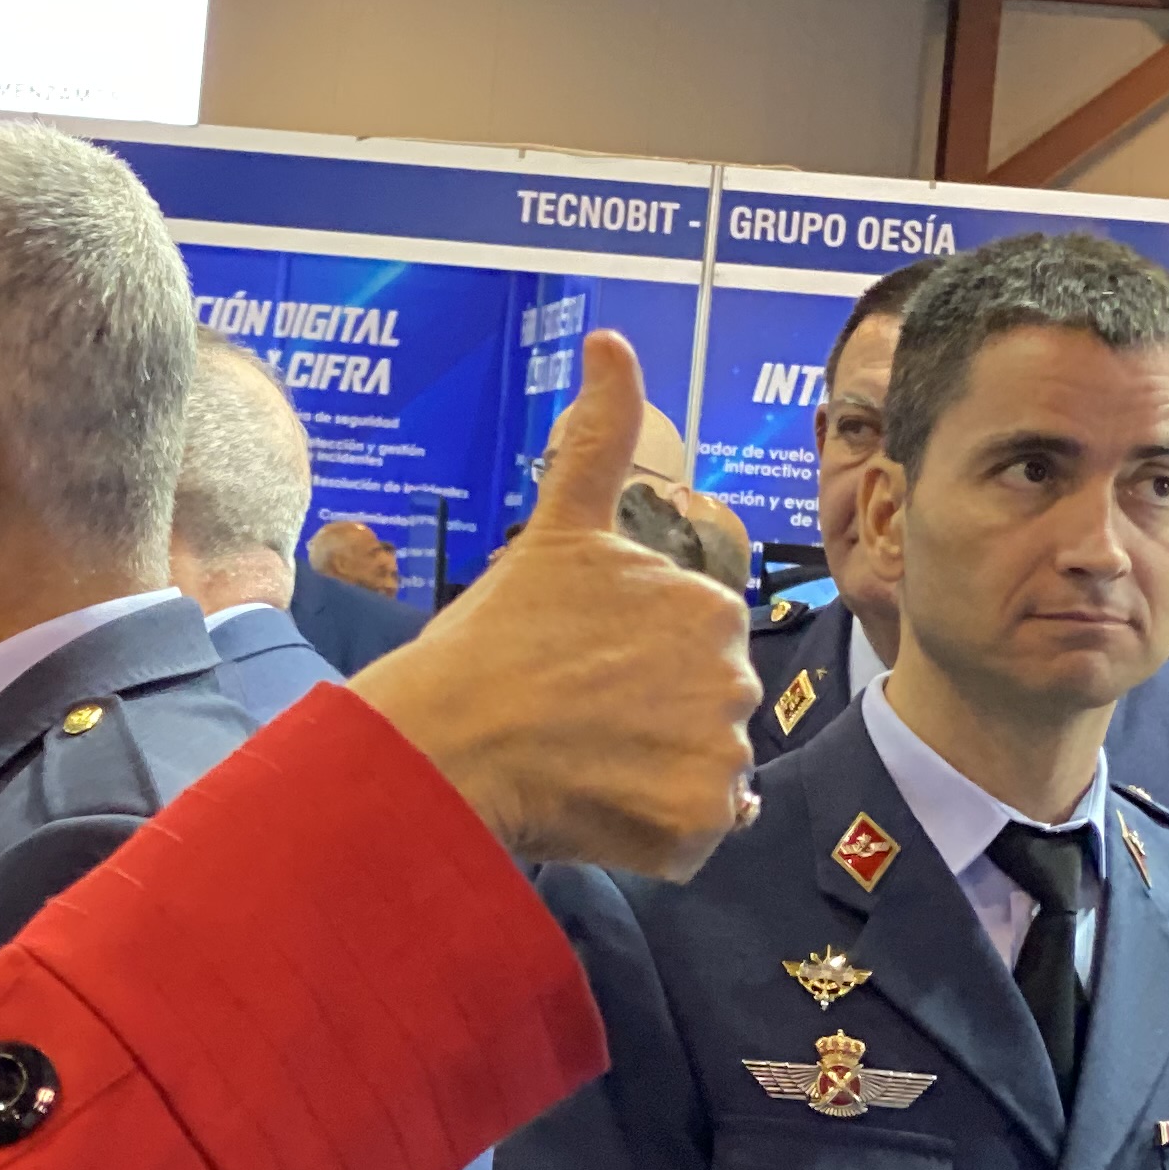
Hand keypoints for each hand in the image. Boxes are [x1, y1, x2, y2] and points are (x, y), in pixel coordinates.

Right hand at [348, 331, 759, 879]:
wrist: (438, 745)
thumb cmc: (485, 644)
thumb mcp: (556, 531)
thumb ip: (599, 437)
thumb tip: (611, 334)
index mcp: (705, 602)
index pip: (694, 652)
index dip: (631, 668)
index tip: (572, 671)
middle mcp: (730, 670)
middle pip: (706, 711)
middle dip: (649, 724)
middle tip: (569, 723)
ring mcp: (719, 747)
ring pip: (702, 773)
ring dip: (649, 779)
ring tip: (575, 766)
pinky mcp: (702, 817)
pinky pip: (696, 835)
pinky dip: (653, 835)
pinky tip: (595, 809)